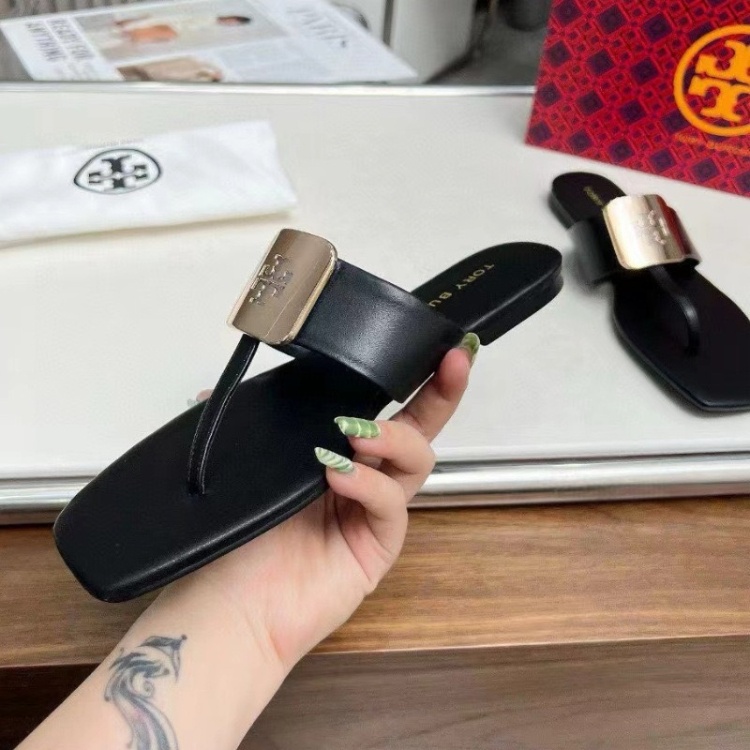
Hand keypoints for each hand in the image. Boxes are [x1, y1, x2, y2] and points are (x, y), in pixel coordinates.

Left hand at [178, 343, 474, 672]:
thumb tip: (212, 392)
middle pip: (418, 428)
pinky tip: (338, 474)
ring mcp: (374, 511)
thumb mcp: (242, 470)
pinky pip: (390, 504)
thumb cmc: (235, 541)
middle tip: (451, 362)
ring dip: (393, 437)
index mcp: (335, 454)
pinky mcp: (379, 545)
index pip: (379, 408)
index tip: (429, 345)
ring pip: (415, 461)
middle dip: (439, 392)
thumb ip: (240, 430)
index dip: (405, 377)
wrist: (229, 609)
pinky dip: (367, 483)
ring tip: (357, 435)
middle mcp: (362, 478)